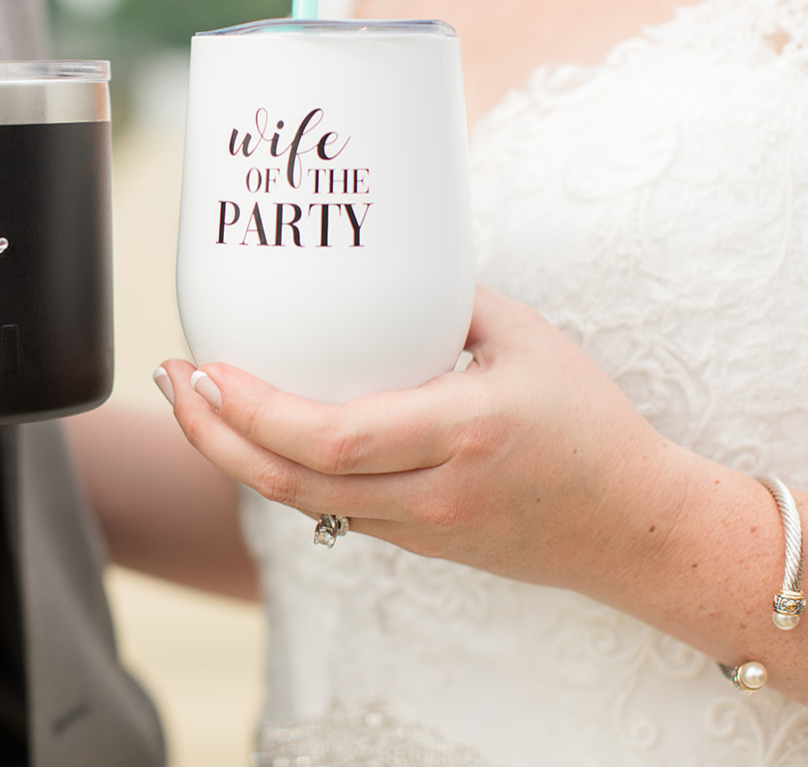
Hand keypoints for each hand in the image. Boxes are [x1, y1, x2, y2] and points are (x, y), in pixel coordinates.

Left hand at [160, 286, 700, 597]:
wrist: (632, 526)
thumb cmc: (589, 422)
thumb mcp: (526, 338)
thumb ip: (445, 300)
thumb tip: (373, 265)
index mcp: (464, 431)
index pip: (331, 437)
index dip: (252, 410)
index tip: (207, 367)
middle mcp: (433, 490)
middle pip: (292, 481)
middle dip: (213, 436)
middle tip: (174, 382)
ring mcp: (419, 526)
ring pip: (300, 503)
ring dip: (233, 456)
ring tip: (194, 404)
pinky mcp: (414, 542)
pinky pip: (328, 509)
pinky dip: (278, 472)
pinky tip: (250, 433)